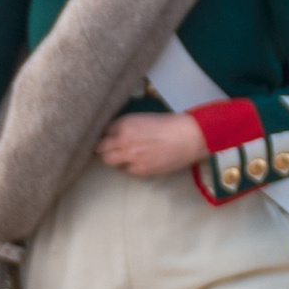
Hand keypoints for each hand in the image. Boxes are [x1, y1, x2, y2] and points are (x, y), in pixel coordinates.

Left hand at [94, 110, 208, 176]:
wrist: (188, 137)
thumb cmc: (170, 124)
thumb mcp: (144, 118)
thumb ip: (128, 126)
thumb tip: (116, 134)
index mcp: (125, 123)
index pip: (104, 131)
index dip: (107, 134)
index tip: (109, 137)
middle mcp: (123, 139)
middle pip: (100, 147)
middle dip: (104, 148)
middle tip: (110, 149)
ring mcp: (130, 156)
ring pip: (108, 160)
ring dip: (113, 158)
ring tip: (122, 156)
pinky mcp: (139, 169)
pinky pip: (125, 169)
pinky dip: (129, 166)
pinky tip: (139, 161)